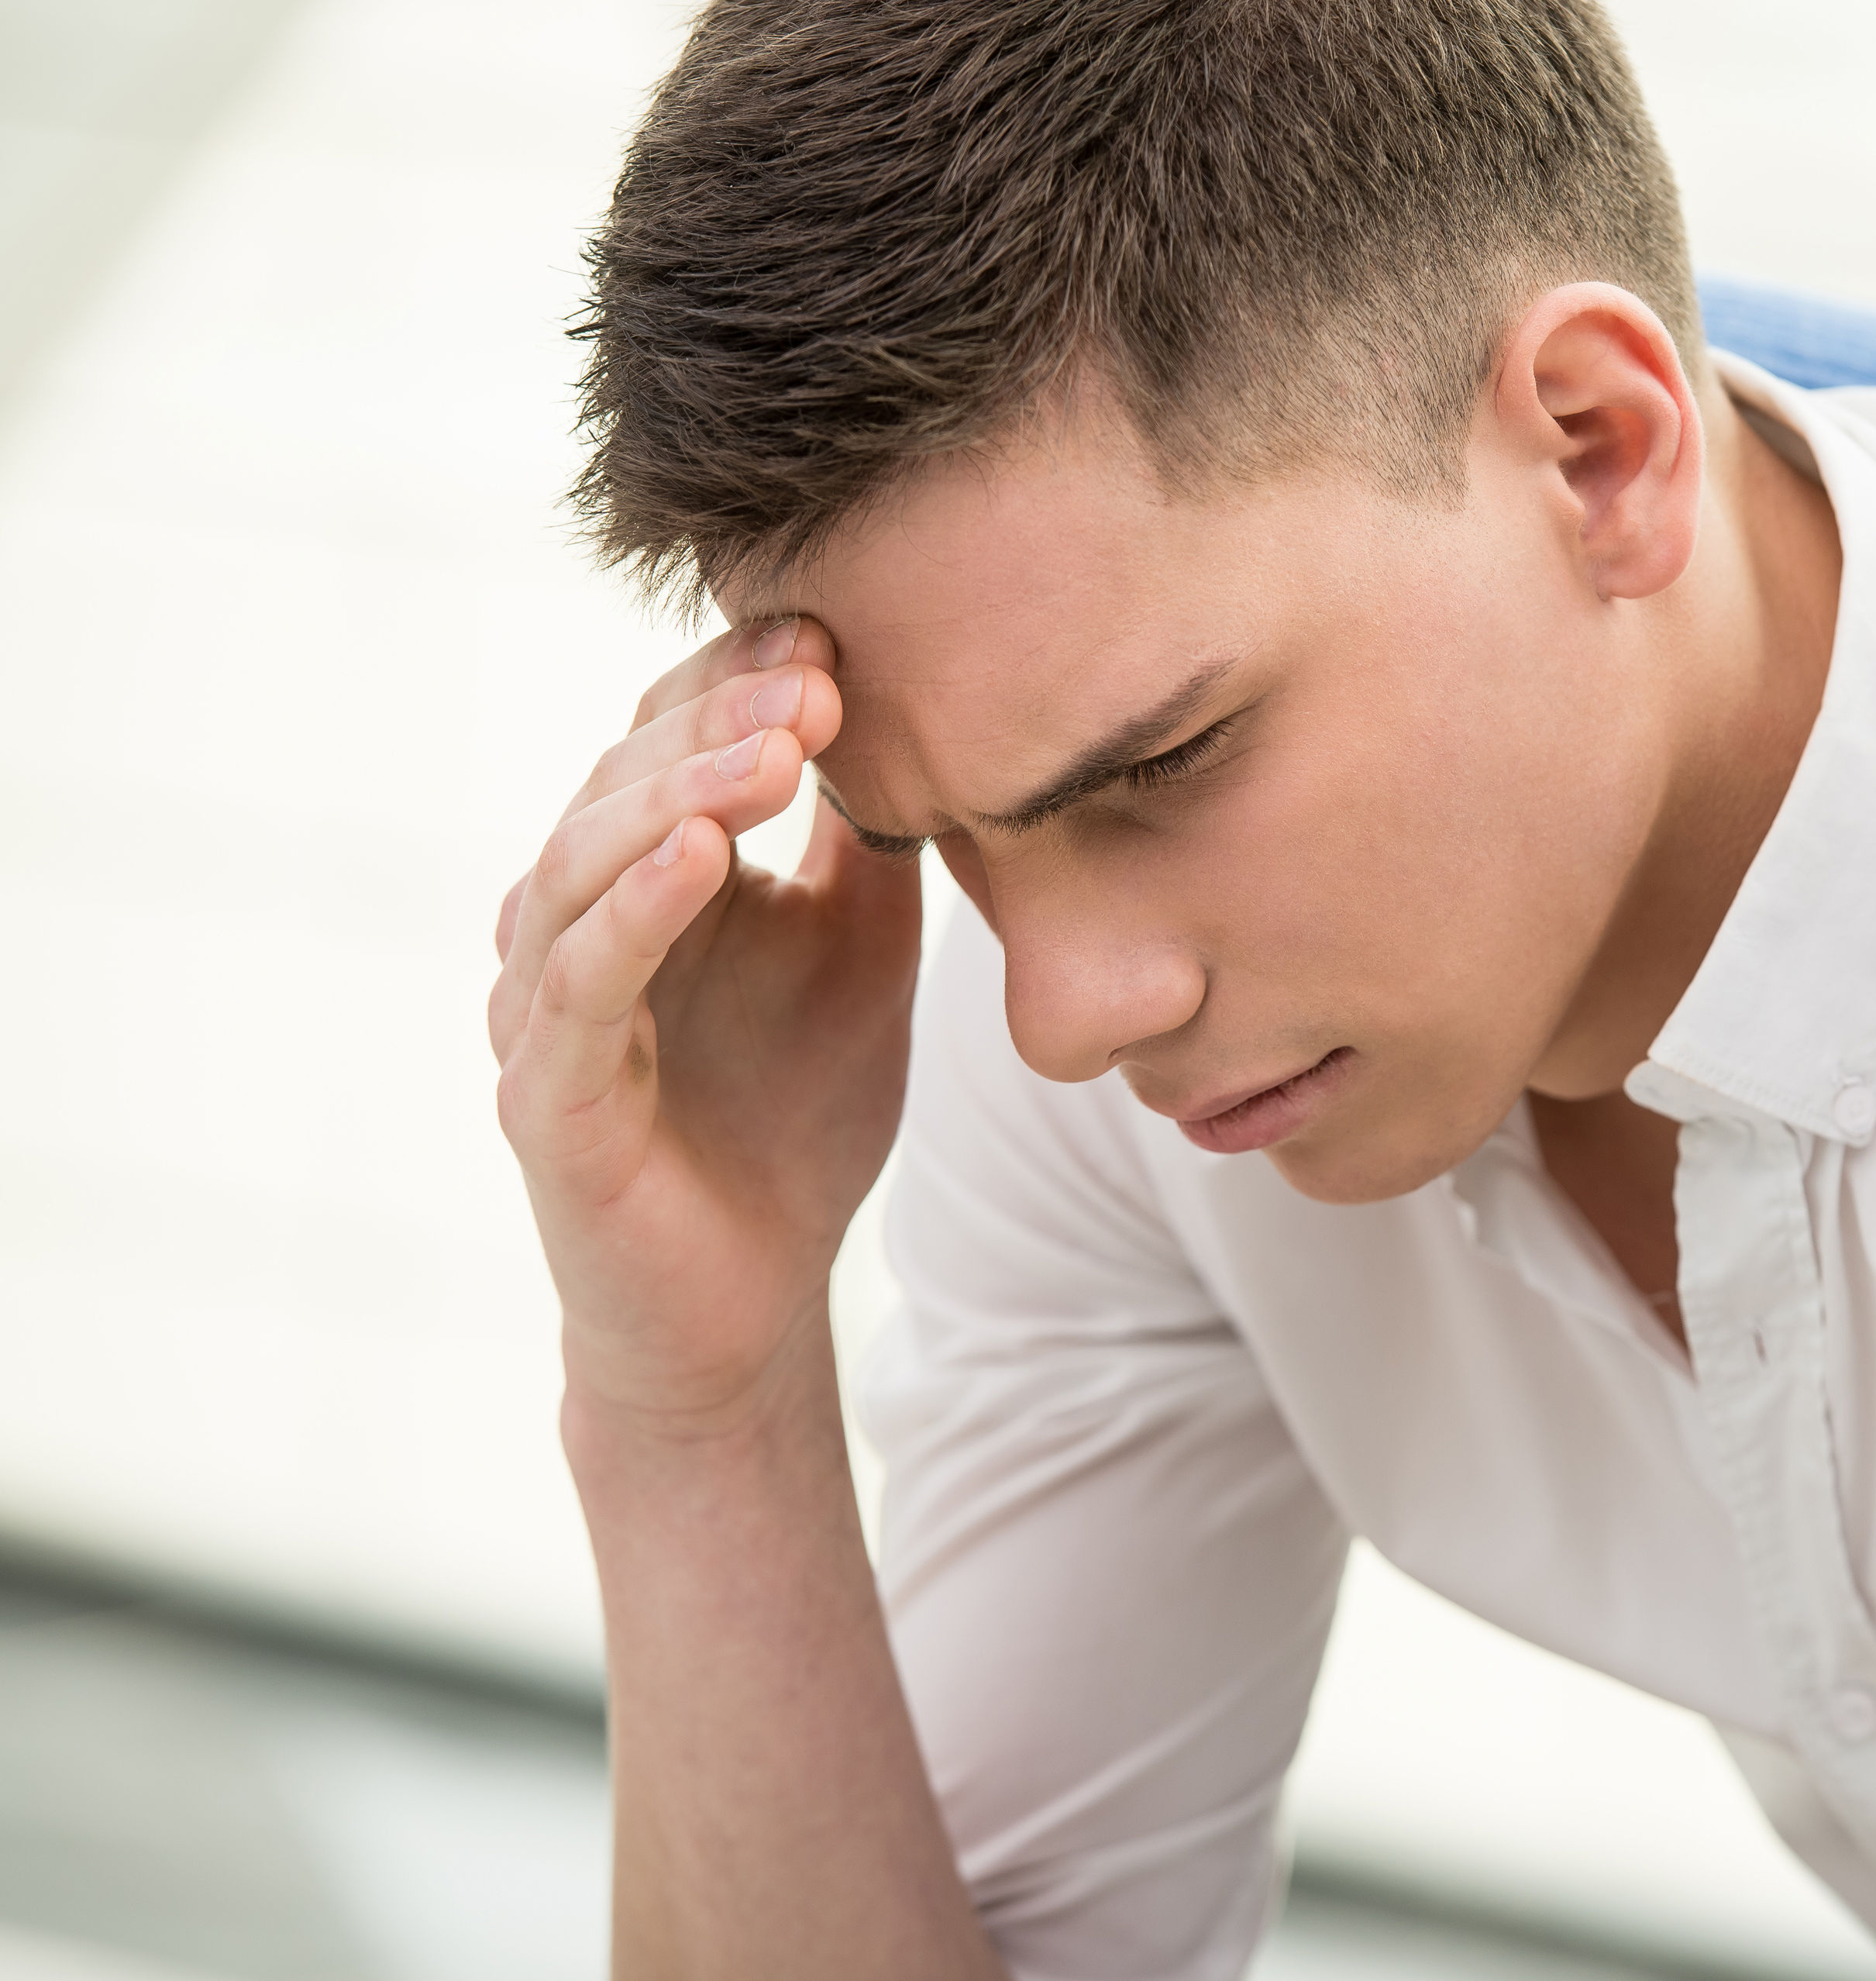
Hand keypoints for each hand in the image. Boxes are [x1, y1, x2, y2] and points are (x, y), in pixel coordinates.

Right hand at [489, 617, 921, 1431]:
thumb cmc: (795, 1118)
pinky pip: (581, 985)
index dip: (743, 680)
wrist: (753, 1299)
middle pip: (621, 778)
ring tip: (776, 746)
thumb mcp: (863, 954)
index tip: (841, 637)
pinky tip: (707, 855)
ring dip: (680, 792)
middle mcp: (574, 922)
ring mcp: (547, 1006)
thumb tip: (924, 718)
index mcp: (646, 875)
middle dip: (720, 716)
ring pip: (584, 862)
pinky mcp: (548, 1096)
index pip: (669, 738)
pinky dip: (636, 908)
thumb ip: (870, 848)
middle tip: (820, 674)